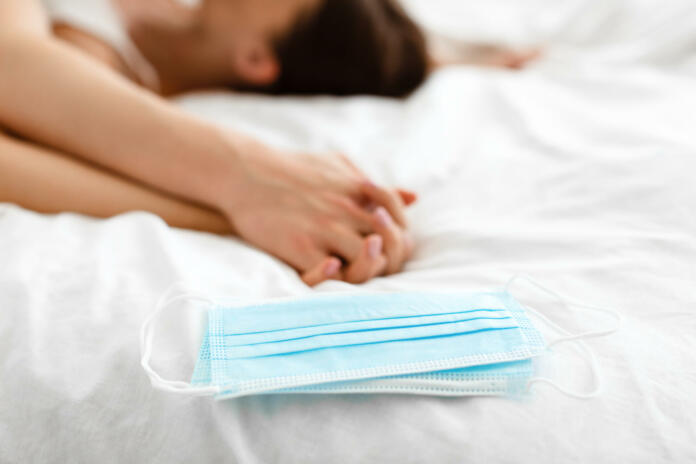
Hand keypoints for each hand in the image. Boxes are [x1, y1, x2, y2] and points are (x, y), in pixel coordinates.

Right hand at [221, 134, 415, 284]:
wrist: (244, 171)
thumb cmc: (293, 170)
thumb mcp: (339, 166)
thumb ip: (375, 184)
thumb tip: (413, 197)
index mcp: (358, 189)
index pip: (399, 219)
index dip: (401, 236)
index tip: (390, 247)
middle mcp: (346, 209)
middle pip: (390, 243)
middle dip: (392, 259)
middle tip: (380, 267)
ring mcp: (324, 228)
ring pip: (367, 261)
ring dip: (367, 271)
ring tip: (355, 271)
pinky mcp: (300, 246)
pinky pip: (332, 273)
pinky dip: (338, 277)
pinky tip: (333, 270)